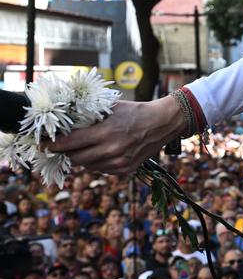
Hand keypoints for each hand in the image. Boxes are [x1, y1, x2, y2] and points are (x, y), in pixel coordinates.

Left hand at [48, 96, 185, 173]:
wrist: (163, 123)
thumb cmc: (135, 111)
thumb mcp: (110, 108)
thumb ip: (88, 115)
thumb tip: (64, 120)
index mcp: (105, 133)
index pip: (68, 143)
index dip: (52, 145)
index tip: (43, 144)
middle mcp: (110, 150)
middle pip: (74, 159)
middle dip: (65, 153)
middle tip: (61, 147)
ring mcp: (118, 162)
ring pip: (86, 166)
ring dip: (82, 158)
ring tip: (87, 147)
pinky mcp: (125, 170)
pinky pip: (101, 170)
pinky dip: (97, 162)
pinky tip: (104, 151)